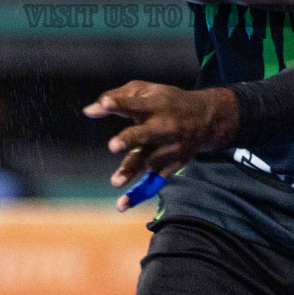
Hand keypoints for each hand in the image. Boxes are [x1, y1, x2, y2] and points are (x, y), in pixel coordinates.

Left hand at [83, 81, 239, 210]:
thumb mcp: (145, 90)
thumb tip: (88, 111)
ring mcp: (168, 147)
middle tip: (113, 145)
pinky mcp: (171, 165)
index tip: (105, 104)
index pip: (134, 104)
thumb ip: (116, 98)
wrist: (205, 118)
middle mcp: (162, 127)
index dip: (119, 104)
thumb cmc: (166, 101)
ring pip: (148, 161)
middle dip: (130, 139)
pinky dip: (139, 194)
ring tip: (115, 181)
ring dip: (131, 171)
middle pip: (145, 134)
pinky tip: (123, 204)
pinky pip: (154, 181)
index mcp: (155, 105)